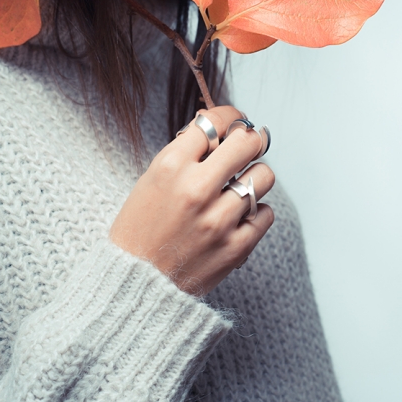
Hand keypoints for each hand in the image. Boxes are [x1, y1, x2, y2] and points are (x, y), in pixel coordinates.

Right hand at [110, 105, 274, 293]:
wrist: (134, 285)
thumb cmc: (141, 227)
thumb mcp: (152, 179)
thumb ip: (187, 153)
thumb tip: (223, 128)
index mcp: (170, 166)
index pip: (215, 121)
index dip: (229, 116)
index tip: (234, 121)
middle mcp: (196, 188)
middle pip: (248, 142)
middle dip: (251, 139)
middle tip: (248, 146)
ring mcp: (218, 219)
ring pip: (264, 176)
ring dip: (255, 176)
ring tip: (241, 185)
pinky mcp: (235, 247)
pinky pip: (266, 213)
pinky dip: (256, 211)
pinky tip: (239, 215)